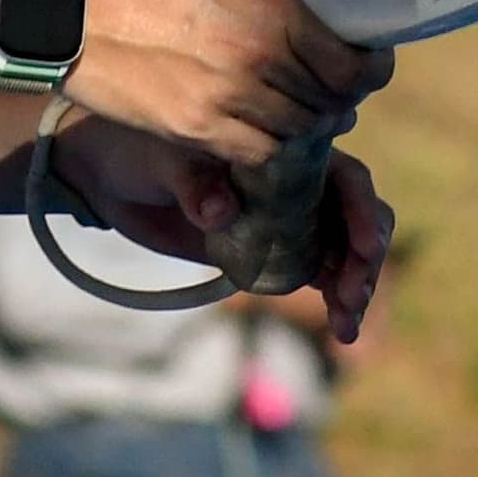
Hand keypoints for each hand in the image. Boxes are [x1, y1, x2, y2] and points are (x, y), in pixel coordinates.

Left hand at [54, 120, 398, 344]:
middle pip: (356, 215)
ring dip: (356, 284)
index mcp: (285, 147)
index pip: (343, 174)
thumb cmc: (143, 149)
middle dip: (364, 255)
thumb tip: (221, 212)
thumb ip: (195, 182)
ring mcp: (290, 217)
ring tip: (347, 323)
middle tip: (351, 293)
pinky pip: (319, 273)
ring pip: (344, 249)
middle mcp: (299, 181)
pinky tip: (341, 329)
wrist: (112, 178)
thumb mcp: (165, 158)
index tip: (365, 245)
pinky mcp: (276, 250)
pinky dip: (336, 299)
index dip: (361, 209)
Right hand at [62, 0, 390, 167]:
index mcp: (270, 4)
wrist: (54, 5)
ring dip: (302, 124)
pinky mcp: (195, 129)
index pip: (353, 62)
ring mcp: (228, 97)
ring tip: (287, 110)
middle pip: (332, 101)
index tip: (363, 65)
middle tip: (324, 89)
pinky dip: (267, 148)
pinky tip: (255, 131)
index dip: (368, 69)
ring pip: (299, 132)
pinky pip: (257, 154)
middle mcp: (261, 55)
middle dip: (335, 97)